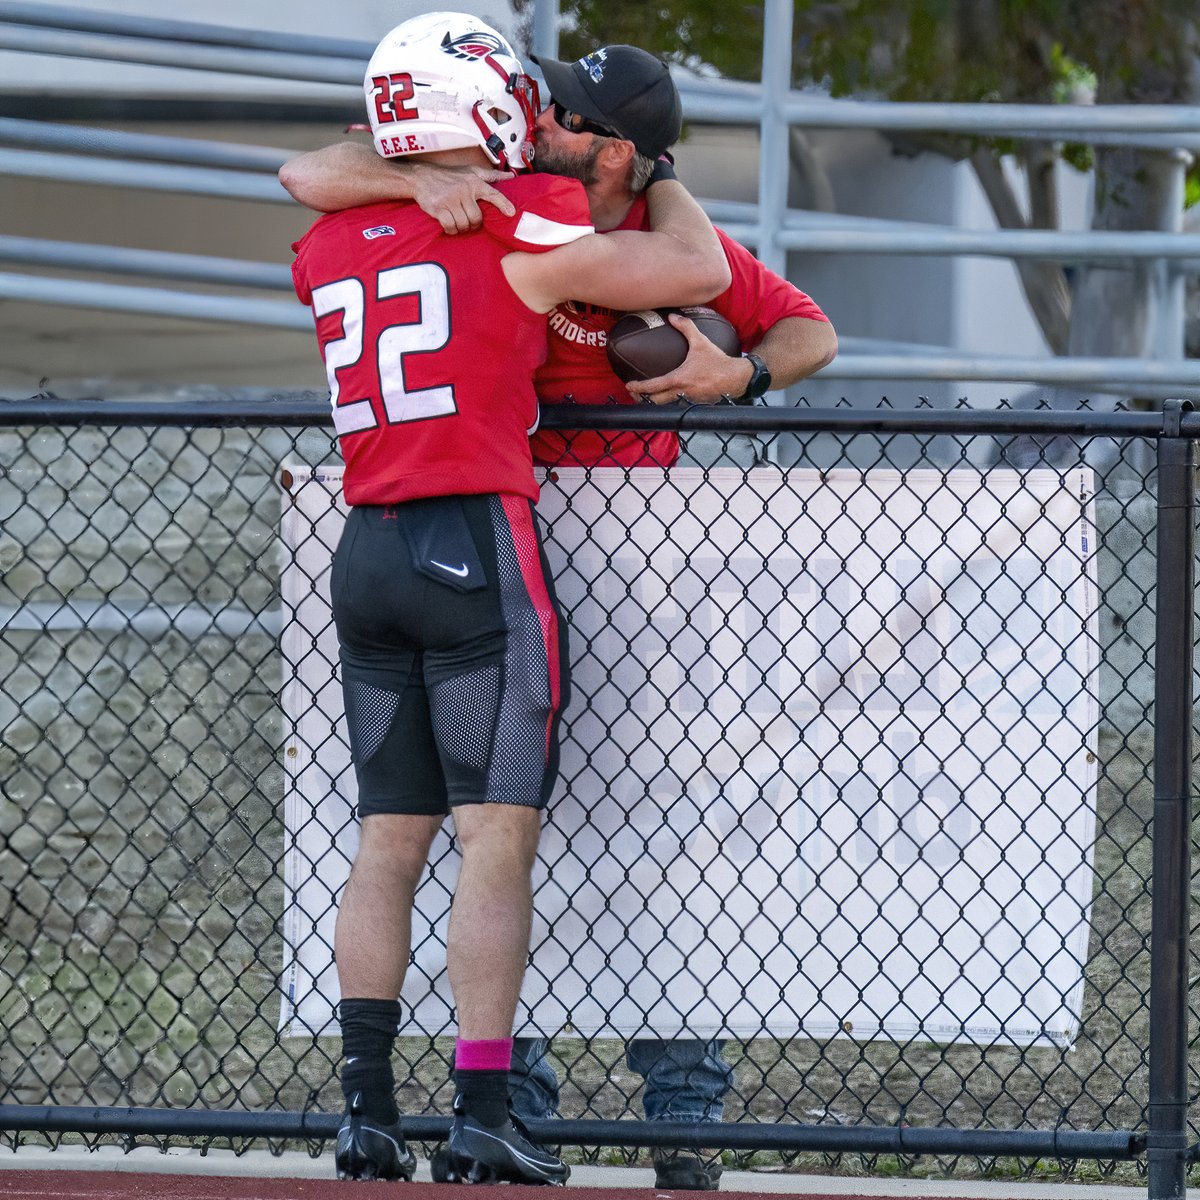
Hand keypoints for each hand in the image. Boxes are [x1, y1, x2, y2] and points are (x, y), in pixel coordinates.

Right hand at [410, 162, 515, 232]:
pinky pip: (451, 226)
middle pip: (477, 218)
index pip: (493, 194)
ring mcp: (451, 199)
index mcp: (474, 182)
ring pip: (464, 224)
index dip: (503, 204)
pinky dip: (451, 229)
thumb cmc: (449, 176)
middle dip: (473, 224)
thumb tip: (509, 176)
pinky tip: (449, 225)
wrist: (421, 177)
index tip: (511, 213)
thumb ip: (490, 175)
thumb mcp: (470, 171)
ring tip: (458, 222)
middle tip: (468, 221)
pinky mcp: (439, 208)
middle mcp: (464, 190)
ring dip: (462, 227)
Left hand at [626, 312, 750, 404]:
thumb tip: (672, 316)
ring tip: (646, 396)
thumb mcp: (701, 342)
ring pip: (665, 406)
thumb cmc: (717, 361)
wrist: (736, 378)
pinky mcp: (694, 405)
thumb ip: (686, 327)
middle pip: (654, 402)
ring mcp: (687, 401)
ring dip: (654, 403)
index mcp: (678, 379)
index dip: (638, 387)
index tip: (629, 386)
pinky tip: (666, 398)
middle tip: (635, 393)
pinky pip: (677, 405)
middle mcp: (681, 393)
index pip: (653, 387)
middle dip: (642, 399)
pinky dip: (668, 403)